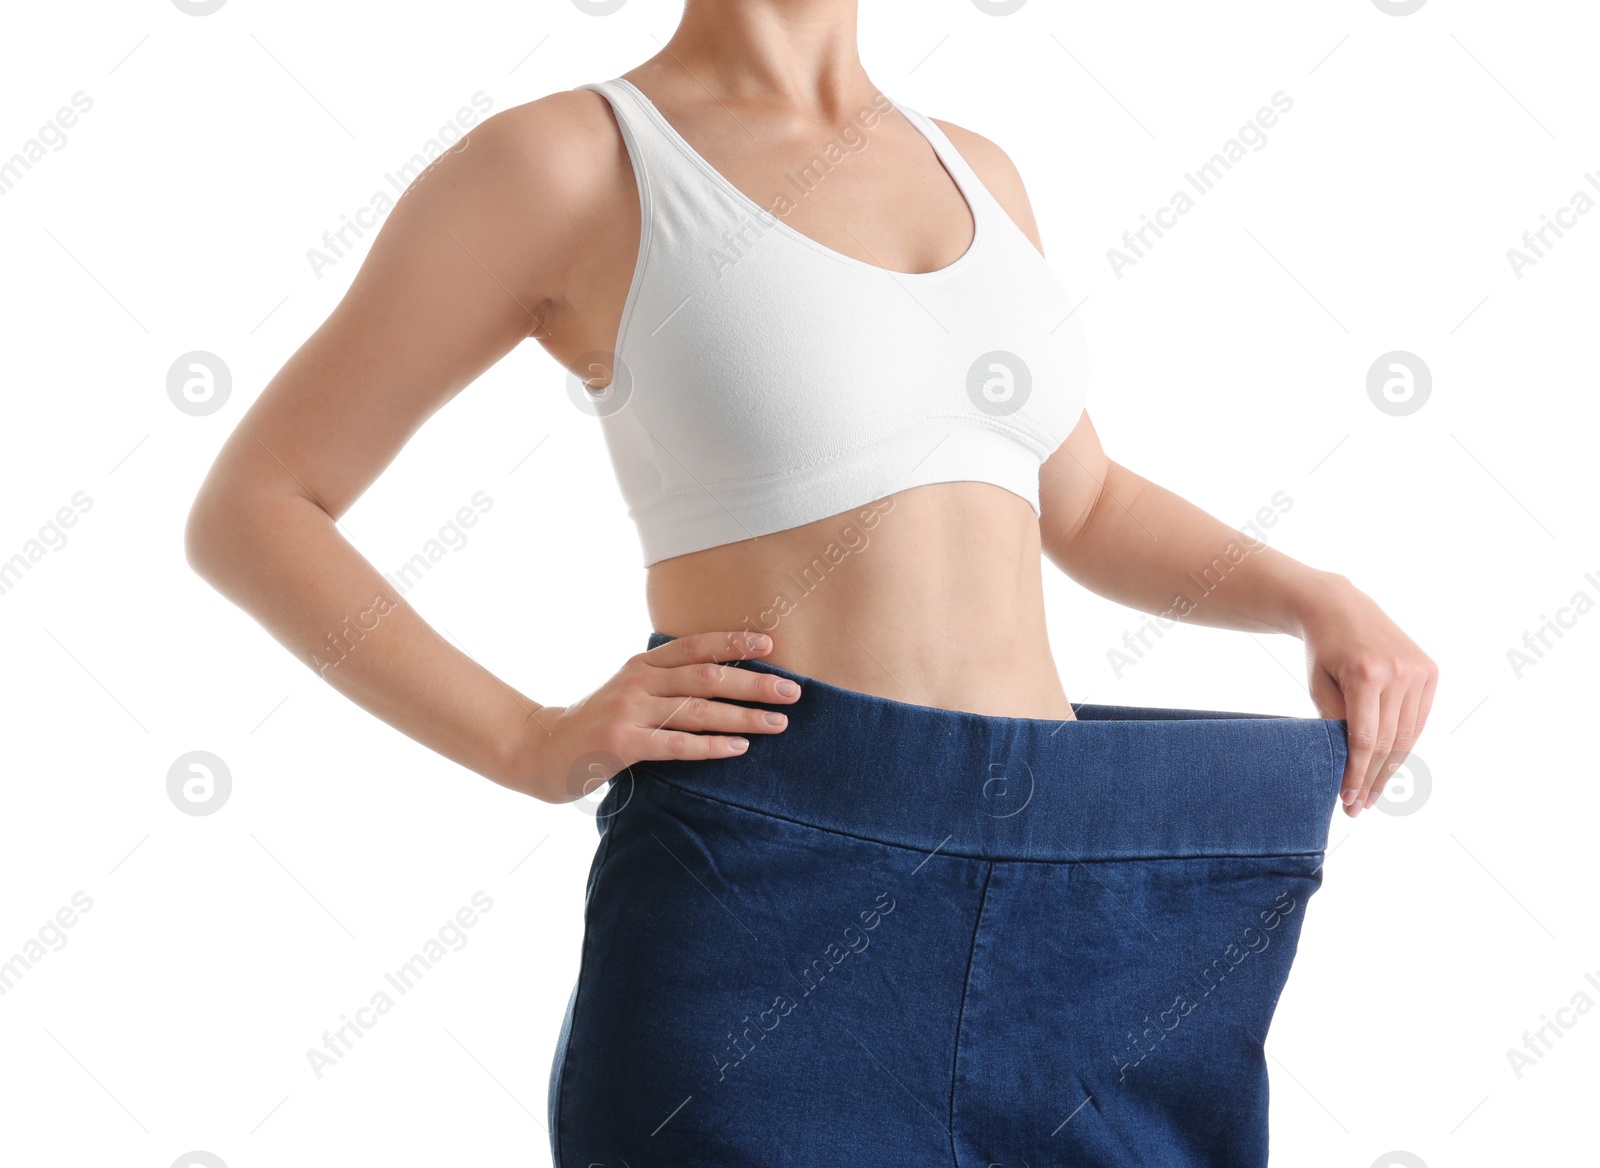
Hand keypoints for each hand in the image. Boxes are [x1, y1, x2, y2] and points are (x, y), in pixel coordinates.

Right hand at [517, 630, 800, 803]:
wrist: (544, 750)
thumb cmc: (597, 722)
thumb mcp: (629, 690)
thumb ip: (665, 681)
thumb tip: (721, 678)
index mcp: (642, 664)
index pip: (695, 645)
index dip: (734, 642)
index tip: (770, 644)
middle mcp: (638, 681)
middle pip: (706, 675)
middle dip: (754, 682)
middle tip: (793, 690)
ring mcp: (629, 712)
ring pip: (698, 710)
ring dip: (744, 716)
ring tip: (779, 723)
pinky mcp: (622, 744)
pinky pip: (677, 744)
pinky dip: (712, 746)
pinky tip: (739, 747)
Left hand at [1293, 575, 1438, 816]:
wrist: (1339, 607)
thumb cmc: (1322, 650)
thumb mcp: (1318, 685)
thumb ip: (1335, 723)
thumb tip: (1349, 767)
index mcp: (1367, 675)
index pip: (1366, 739)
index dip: (1358, 774)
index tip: (1348, 800)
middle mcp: (1399, 672)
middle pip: (1389, 742)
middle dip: (1373, 779)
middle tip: (1359, 806)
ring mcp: (1419, 670)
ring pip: (1408, 734)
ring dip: (1391, 768)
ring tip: (1373, 794)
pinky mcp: (1430, 670)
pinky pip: (1418, 718)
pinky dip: (1404, 743)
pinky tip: (1389, 765)